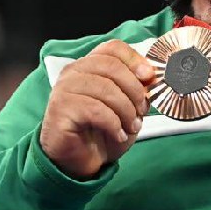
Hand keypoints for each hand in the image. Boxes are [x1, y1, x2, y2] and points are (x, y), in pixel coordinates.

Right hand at [40, 39, 154, 179]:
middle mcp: (73, 73)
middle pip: (112, 67)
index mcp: (89, 66)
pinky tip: (118, 134)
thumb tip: (150, 77)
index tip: (148, 77)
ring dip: (126, 111)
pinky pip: (95, 110)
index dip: (134, 60)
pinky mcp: (60, 110)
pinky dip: (114, 124)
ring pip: (105, 89)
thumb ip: (137, 88)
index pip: (112, 48)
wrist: (82, 161)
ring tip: (131, 126)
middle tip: (142, 110)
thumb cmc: (102, 132)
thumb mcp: (127, 106)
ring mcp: (63, 90)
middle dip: (134, 90)